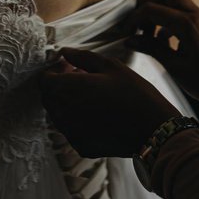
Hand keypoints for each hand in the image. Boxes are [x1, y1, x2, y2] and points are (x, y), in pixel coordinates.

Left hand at [40, 47, 180, 157]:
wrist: (154, 129)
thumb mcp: (111, 66)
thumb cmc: (134, 93)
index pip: (44, 79)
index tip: (71, 67)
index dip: (56, 70)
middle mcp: (63, 113)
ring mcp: (71, 133)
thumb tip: (64, 52)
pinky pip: (71, 130)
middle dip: (60, 86)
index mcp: (68, 89)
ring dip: (68, 103)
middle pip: (49, 97)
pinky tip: (99, 114)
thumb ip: (82, 57)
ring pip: (58, 115)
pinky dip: (78, 120)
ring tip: (93, 95)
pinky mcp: (81, 147)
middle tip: (82, 78)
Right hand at [126, 0, 198, 107]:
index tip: (126, 32)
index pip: (153, 9)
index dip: (135, 19)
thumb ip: (151, 49)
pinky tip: (161, 40)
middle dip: (147, 3)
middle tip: (137, 23)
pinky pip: (180, 10)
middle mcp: (197, 15)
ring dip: (157, 10)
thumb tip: (129, 40)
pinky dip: (166, 18)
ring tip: (147, 35)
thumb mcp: (175, 67)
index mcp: (190, 25)